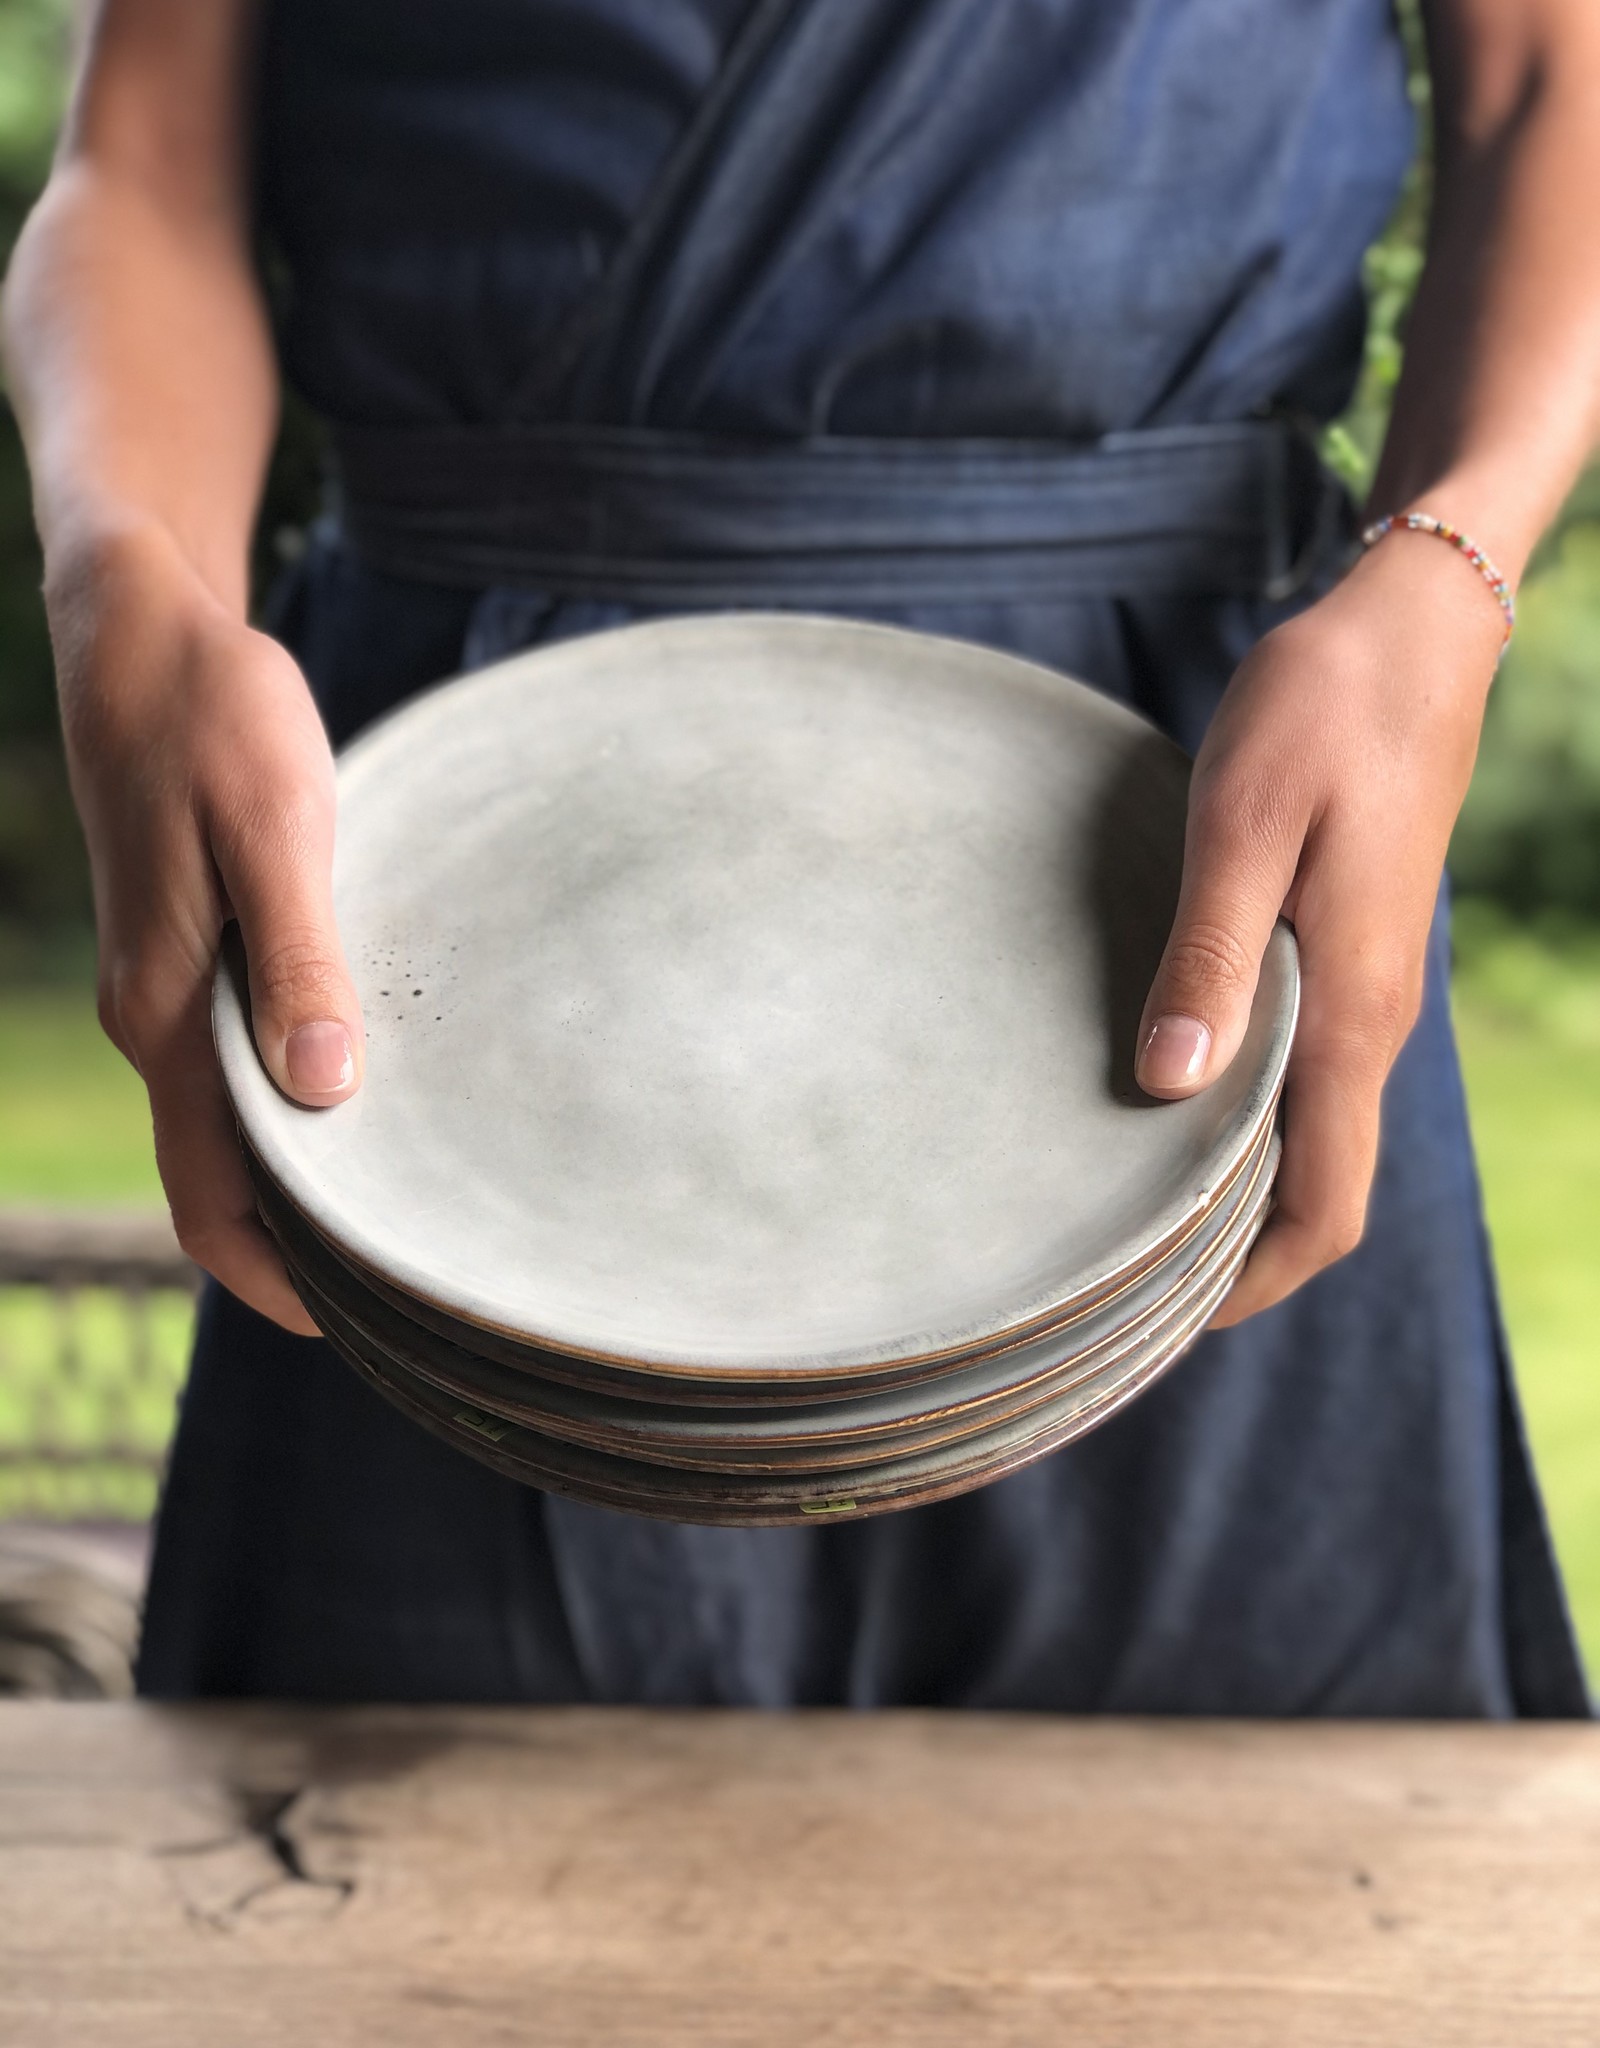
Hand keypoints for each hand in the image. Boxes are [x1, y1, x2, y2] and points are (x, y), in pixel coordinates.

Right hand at [48, 520, 363, 1332]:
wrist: (139, 632)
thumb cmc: (212, 715)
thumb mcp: (272, 826)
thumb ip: (295, 958)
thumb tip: (323, 1091)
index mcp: (168, 1011)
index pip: (210, 1195)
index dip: (274, 1275)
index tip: (356, 1324)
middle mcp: (157, 1017)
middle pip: (223, 1176)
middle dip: (303, 1241)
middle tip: (413, 1276)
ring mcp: (168, 985)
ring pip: (232, 1120)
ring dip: (306, 1172)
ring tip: (408, 1199)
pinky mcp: (192, 946)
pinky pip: (238, 1059)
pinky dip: (296, 1100)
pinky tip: (371, 1092)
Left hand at [1134, 533, 1503, 1324]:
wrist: (1411, 631)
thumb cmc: (1321, 713)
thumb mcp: (1243, 826)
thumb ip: (1211, 957)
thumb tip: (1170, 1084)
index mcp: (1353, 1012)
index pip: (1325, 1200)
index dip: (1257, 1278)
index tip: (1169, 1319)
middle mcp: (1373, 1019)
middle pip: (1323, 1185)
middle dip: (1242, 1252)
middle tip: (1132, 1283)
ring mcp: (1370, 986)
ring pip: (1315, 1130)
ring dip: (1242, 1184)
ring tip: (1138, 1202)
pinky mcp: (1353, 946)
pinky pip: (1310, 1071)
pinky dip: (1250, 1114)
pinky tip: (1176, 1093)